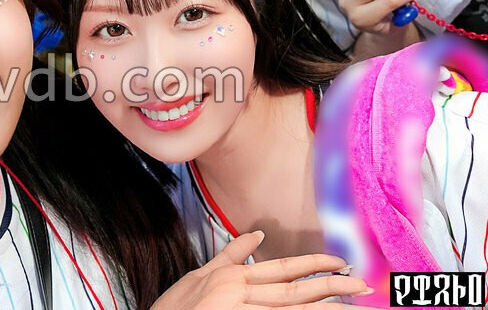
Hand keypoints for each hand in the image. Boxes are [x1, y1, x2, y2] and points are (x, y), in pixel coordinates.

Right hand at [152, 231, 374, 309]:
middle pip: (295, 291)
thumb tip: (256, 235)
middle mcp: (239, 293)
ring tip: (353, 306)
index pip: (284, 268)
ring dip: (324, 309)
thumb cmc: (173, 308)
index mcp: (232, 276)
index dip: (315, 265)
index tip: (343, 263)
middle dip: (332, 287)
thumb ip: (228, 254)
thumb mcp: (198, 275)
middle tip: (363, 285)